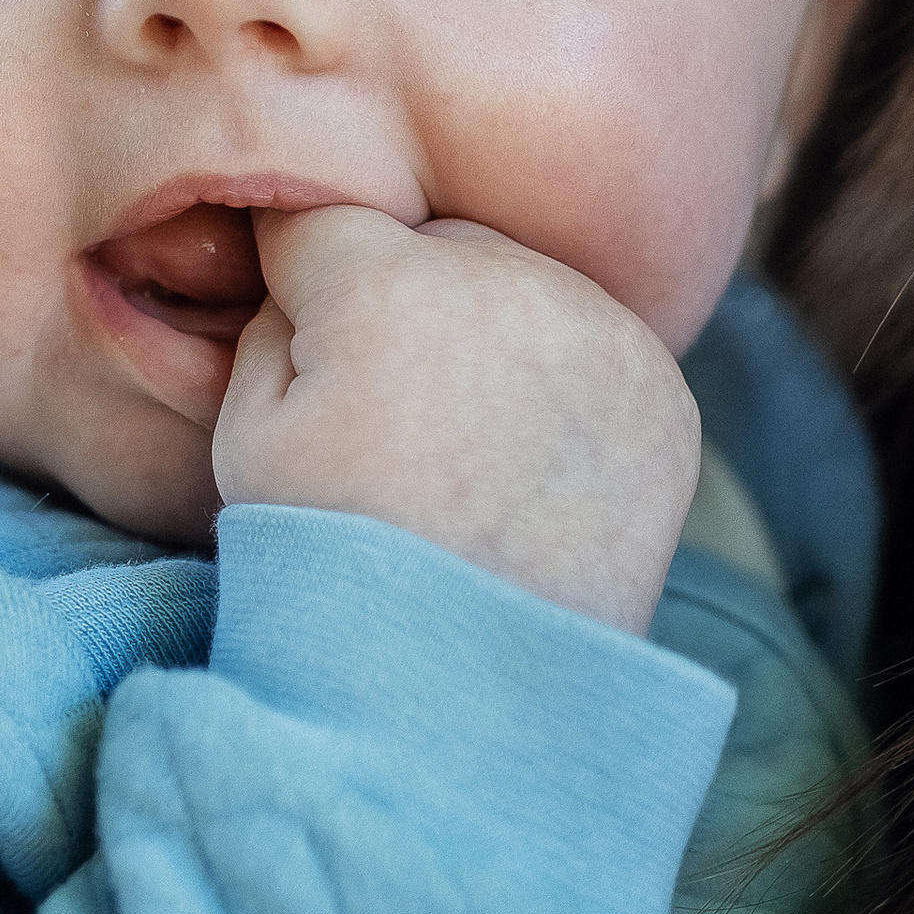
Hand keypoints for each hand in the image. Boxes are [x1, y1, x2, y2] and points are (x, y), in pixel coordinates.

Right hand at [214, 206, 701, 635]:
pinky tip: (525, 470)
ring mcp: (605, 336)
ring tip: (462, 452)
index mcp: (390, 282)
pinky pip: (595, 350)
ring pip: (523, 291)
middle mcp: (513, 282)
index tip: (301, 350)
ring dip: (491, 338)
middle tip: (386, 419)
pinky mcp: (665, 395)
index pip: (323, 223)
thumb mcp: (248, 433)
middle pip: (436, 247)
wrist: (463, 690)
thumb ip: (272, 321)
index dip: (297, 286)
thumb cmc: (332, 559)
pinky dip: (562, 391)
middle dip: (402, 305)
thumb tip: (311, 278)